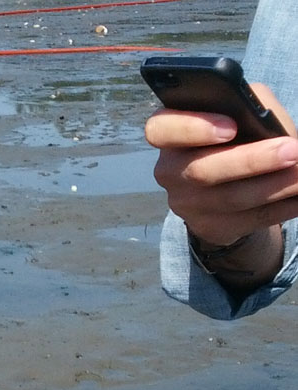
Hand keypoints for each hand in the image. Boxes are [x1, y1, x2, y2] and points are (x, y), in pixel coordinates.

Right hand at [145, 83, 297, 246]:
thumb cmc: (232, 133)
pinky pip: (249, 219)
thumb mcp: (235, 111)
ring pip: (232, 198)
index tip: (231, 126)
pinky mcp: (210, 227)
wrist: (225, 182)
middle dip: (252, 160)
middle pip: (203, 170)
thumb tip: (271, 126)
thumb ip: (246, 107)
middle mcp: (170, 171)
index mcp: (169, 134)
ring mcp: (187, 204)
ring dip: (275, 186)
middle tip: (292, 150)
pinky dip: (281, 207)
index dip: (193, 128)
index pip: (161, 130)